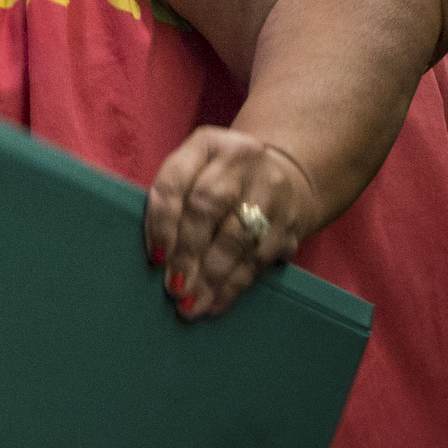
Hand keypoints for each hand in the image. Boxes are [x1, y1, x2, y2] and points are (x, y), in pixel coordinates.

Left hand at [143, 127, 320, 319]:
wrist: (284, 174)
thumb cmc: (220, 180)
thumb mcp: (194, 173)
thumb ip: (172, 202)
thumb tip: (156, 256)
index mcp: (207, 143)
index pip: (176, 181)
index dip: (162, 221)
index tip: (156, 258)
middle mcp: (242, 159)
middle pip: (207, 208)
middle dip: (188, 253)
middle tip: (174, 288)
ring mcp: (271, 188)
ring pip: (237, 238)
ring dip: (211, 277)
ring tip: (191, 304)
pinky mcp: (290, 220)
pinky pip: (259, 258)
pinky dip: (235, 285)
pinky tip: (216, 303)